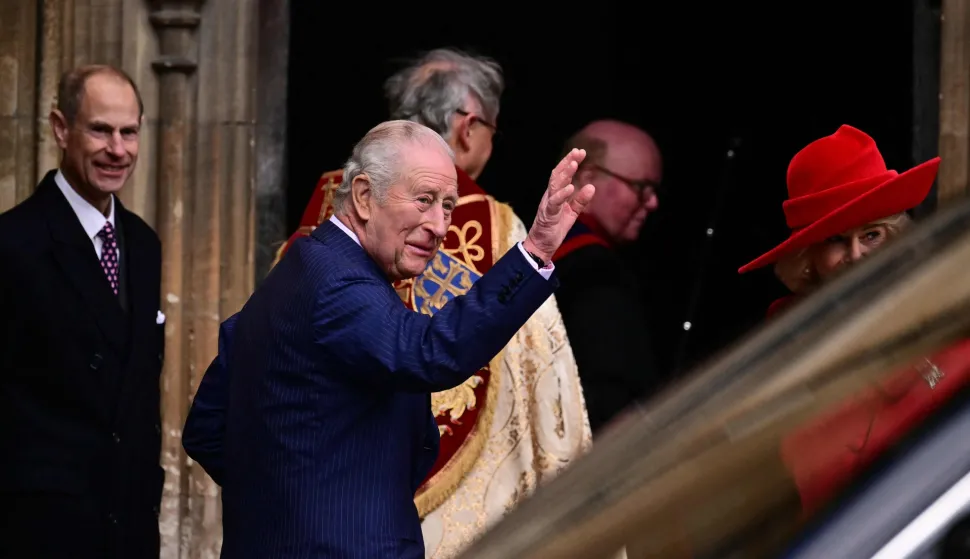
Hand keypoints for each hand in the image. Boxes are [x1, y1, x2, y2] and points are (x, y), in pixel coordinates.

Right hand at [523, 149, 595, 263]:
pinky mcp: (548, 215)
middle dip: (567, 162)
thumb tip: (591, 186)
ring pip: (554, 185)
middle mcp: (550, 195)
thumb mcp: (571, 213)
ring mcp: (548, 204)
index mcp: (555, 194)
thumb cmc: (555, 228)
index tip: (580, 151)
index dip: (570, 162)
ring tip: (574, 164)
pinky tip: (570, 187)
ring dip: (564, 174)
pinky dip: (562, 194)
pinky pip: (554, 202)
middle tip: (578, 152)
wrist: (542, 245)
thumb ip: (580, 200)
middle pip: (557, 175)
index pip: (562, 174)